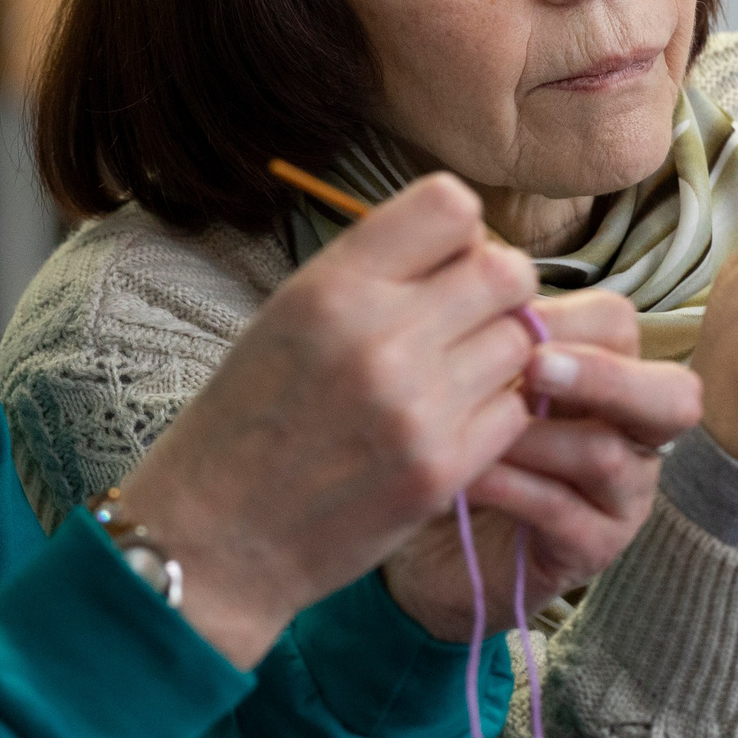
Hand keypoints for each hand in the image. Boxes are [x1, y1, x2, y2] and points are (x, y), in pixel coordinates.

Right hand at [119, 175, 545, 666]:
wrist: (215, 534)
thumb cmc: (249, 417)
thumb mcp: (287, 315)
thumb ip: (372, 274)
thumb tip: (465, 241)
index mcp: (332, 286)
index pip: (451, 203)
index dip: (462, 230)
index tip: (445, 262)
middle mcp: (378, 336)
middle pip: (506, 269)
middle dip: (499, 288)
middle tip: (470, 318)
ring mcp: (416, 406)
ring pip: (521, 339)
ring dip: (500, 351)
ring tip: (455, 375)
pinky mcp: (442, 470)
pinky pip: (515, 409)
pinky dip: (496, 412)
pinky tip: (453, 424)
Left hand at [380, 289, 702, 640]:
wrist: (432, 533)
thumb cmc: (455, 436)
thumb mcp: (469, 373)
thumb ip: (487, 325)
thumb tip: (474, 264)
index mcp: (606, 371)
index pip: (618, 326)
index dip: (565, 318)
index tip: (497, 317)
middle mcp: (632, 432)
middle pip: (673, 395)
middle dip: (604, 376)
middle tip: (533, 369)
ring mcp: (621, 496)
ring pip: (609, 455)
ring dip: (532, 438)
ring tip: (469, 433)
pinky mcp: (592, 551)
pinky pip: (565, 512)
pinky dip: (511, 488)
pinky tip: (466, 479)